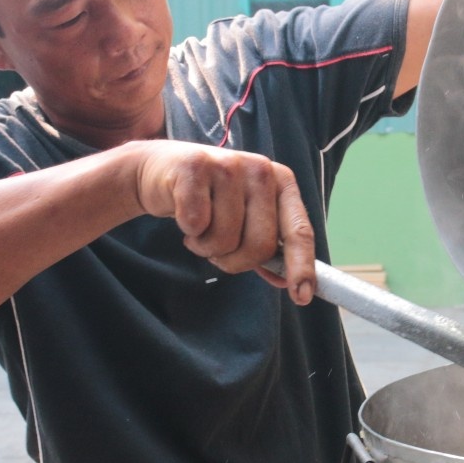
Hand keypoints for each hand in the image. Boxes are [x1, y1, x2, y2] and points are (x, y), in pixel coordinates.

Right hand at [128, 141, 316, 303]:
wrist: (161, 171)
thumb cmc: (209, 199)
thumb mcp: (244, 219)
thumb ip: (266, 248)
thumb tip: (287, 282)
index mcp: (282, 182)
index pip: (299, 230)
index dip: (301, 266)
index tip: (301, 297)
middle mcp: (261, 170)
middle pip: (260, 245)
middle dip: (234, 261)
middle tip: (217, 250)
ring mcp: (229, 165)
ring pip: (225, 239)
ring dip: (205, 247)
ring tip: (198, 229)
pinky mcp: (195, 167)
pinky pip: (196, 224)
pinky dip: (188, 230)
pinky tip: (183, 215)